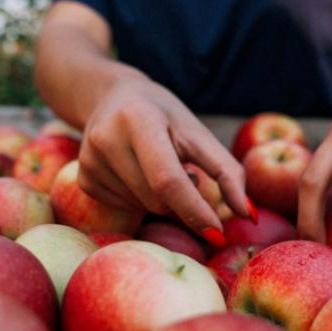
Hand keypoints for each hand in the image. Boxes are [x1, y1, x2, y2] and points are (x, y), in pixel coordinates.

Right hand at [77, 75, 249, 244]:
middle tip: (185, 169)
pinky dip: (142, 199)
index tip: (219, 233)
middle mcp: (106, 138)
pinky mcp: (83, 178)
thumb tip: (248, 215)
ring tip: (158, 165)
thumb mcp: (197, 133)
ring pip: (143, 207)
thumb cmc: (165, 116)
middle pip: (158, 199)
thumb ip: (228, 172)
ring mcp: (89, 160)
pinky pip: (125, 208)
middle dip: (182, 199)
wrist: (112, 96)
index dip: (195, 210)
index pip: (168, 179)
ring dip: (163, 199)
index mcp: (138, 119)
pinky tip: (137, 173)